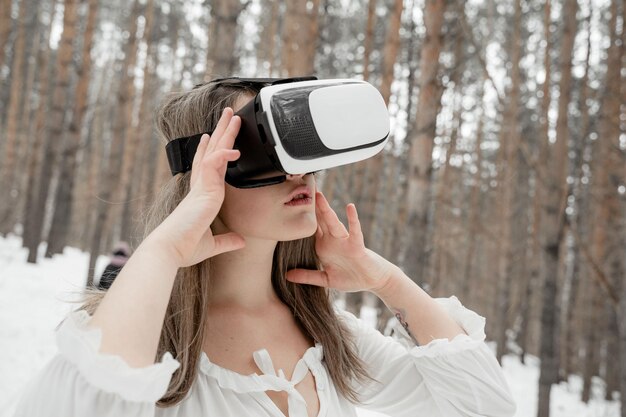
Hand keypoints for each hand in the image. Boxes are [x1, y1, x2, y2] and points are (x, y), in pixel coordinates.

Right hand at [151, 107, 245, 267]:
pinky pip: (213, 164)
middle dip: (220, 133)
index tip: (210, 136)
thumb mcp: (211, 244)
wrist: (170, 250)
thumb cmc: (184, 247)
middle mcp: (199, 187)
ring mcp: (201, 186)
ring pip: (214, 152)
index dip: (207, 151)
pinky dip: (223, 154)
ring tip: (232, 115)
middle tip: (227, 115)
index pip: (205, 168)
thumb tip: (240, 241)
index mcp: (199, 197)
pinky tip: (234, 149)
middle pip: (211, 152)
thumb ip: (226, 241)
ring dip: (224, 133)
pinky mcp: (203, 190)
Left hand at [285, 191, 395, 292]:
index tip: (290, 205)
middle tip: (301, 190)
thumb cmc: (351, 277)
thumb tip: (287, 276)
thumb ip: (307, 276)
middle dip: (312, 207)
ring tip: (319, 196)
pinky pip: (354, 230)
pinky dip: (353, 219)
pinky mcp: (357, 245)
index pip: (310, 229)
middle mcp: (332, 240)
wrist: (372, 281)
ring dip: (326, 210)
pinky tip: (350, 207)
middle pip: (320, 221)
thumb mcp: (325, 279)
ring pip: (334, 222)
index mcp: (323, 246)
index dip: (301, 217)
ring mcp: (344, 241)